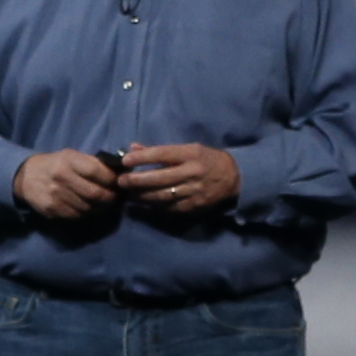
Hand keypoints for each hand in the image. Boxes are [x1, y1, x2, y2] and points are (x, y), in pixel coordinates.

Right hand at [10, 149, 121, 223]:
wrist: (26, 176)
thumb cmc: (55, 164)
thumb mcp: (71, 156)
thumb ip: (92, 164)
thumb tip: (119, 172)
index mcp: (69, 160)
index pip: (97, 171)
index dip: (112, 179)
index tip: (118, 182)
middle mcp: (61, 177)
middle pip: (95, 193)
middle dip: (110, 197)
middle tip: (114, 197)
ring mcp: (55, 195)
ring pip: (88, 208)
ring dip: (99, 208)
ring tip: (101, 203)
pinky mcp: (51, 209)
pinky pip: (76, 216)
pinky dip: (85, 213)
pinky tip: (86, 207)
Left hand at [114, 144, 237, 217]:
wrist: (233, 177)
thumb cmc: (206, 159)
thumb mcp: (188, 148)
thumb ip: (160, 150)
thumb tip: (133, 148)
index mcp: (190, 154)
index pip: (162, 154)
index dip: (143, 158)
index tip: (126, 160)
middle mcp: (192, 173)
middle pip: (160, 178)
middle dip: (137, 180)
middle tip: (121, 181)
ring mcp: (193, 192)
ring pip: (162, 196)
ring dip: (142, 196)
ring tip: (128, 193)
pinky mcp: (193, 207)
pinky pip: (169, 208)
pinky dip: (154, 206)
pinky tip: (143, 203)